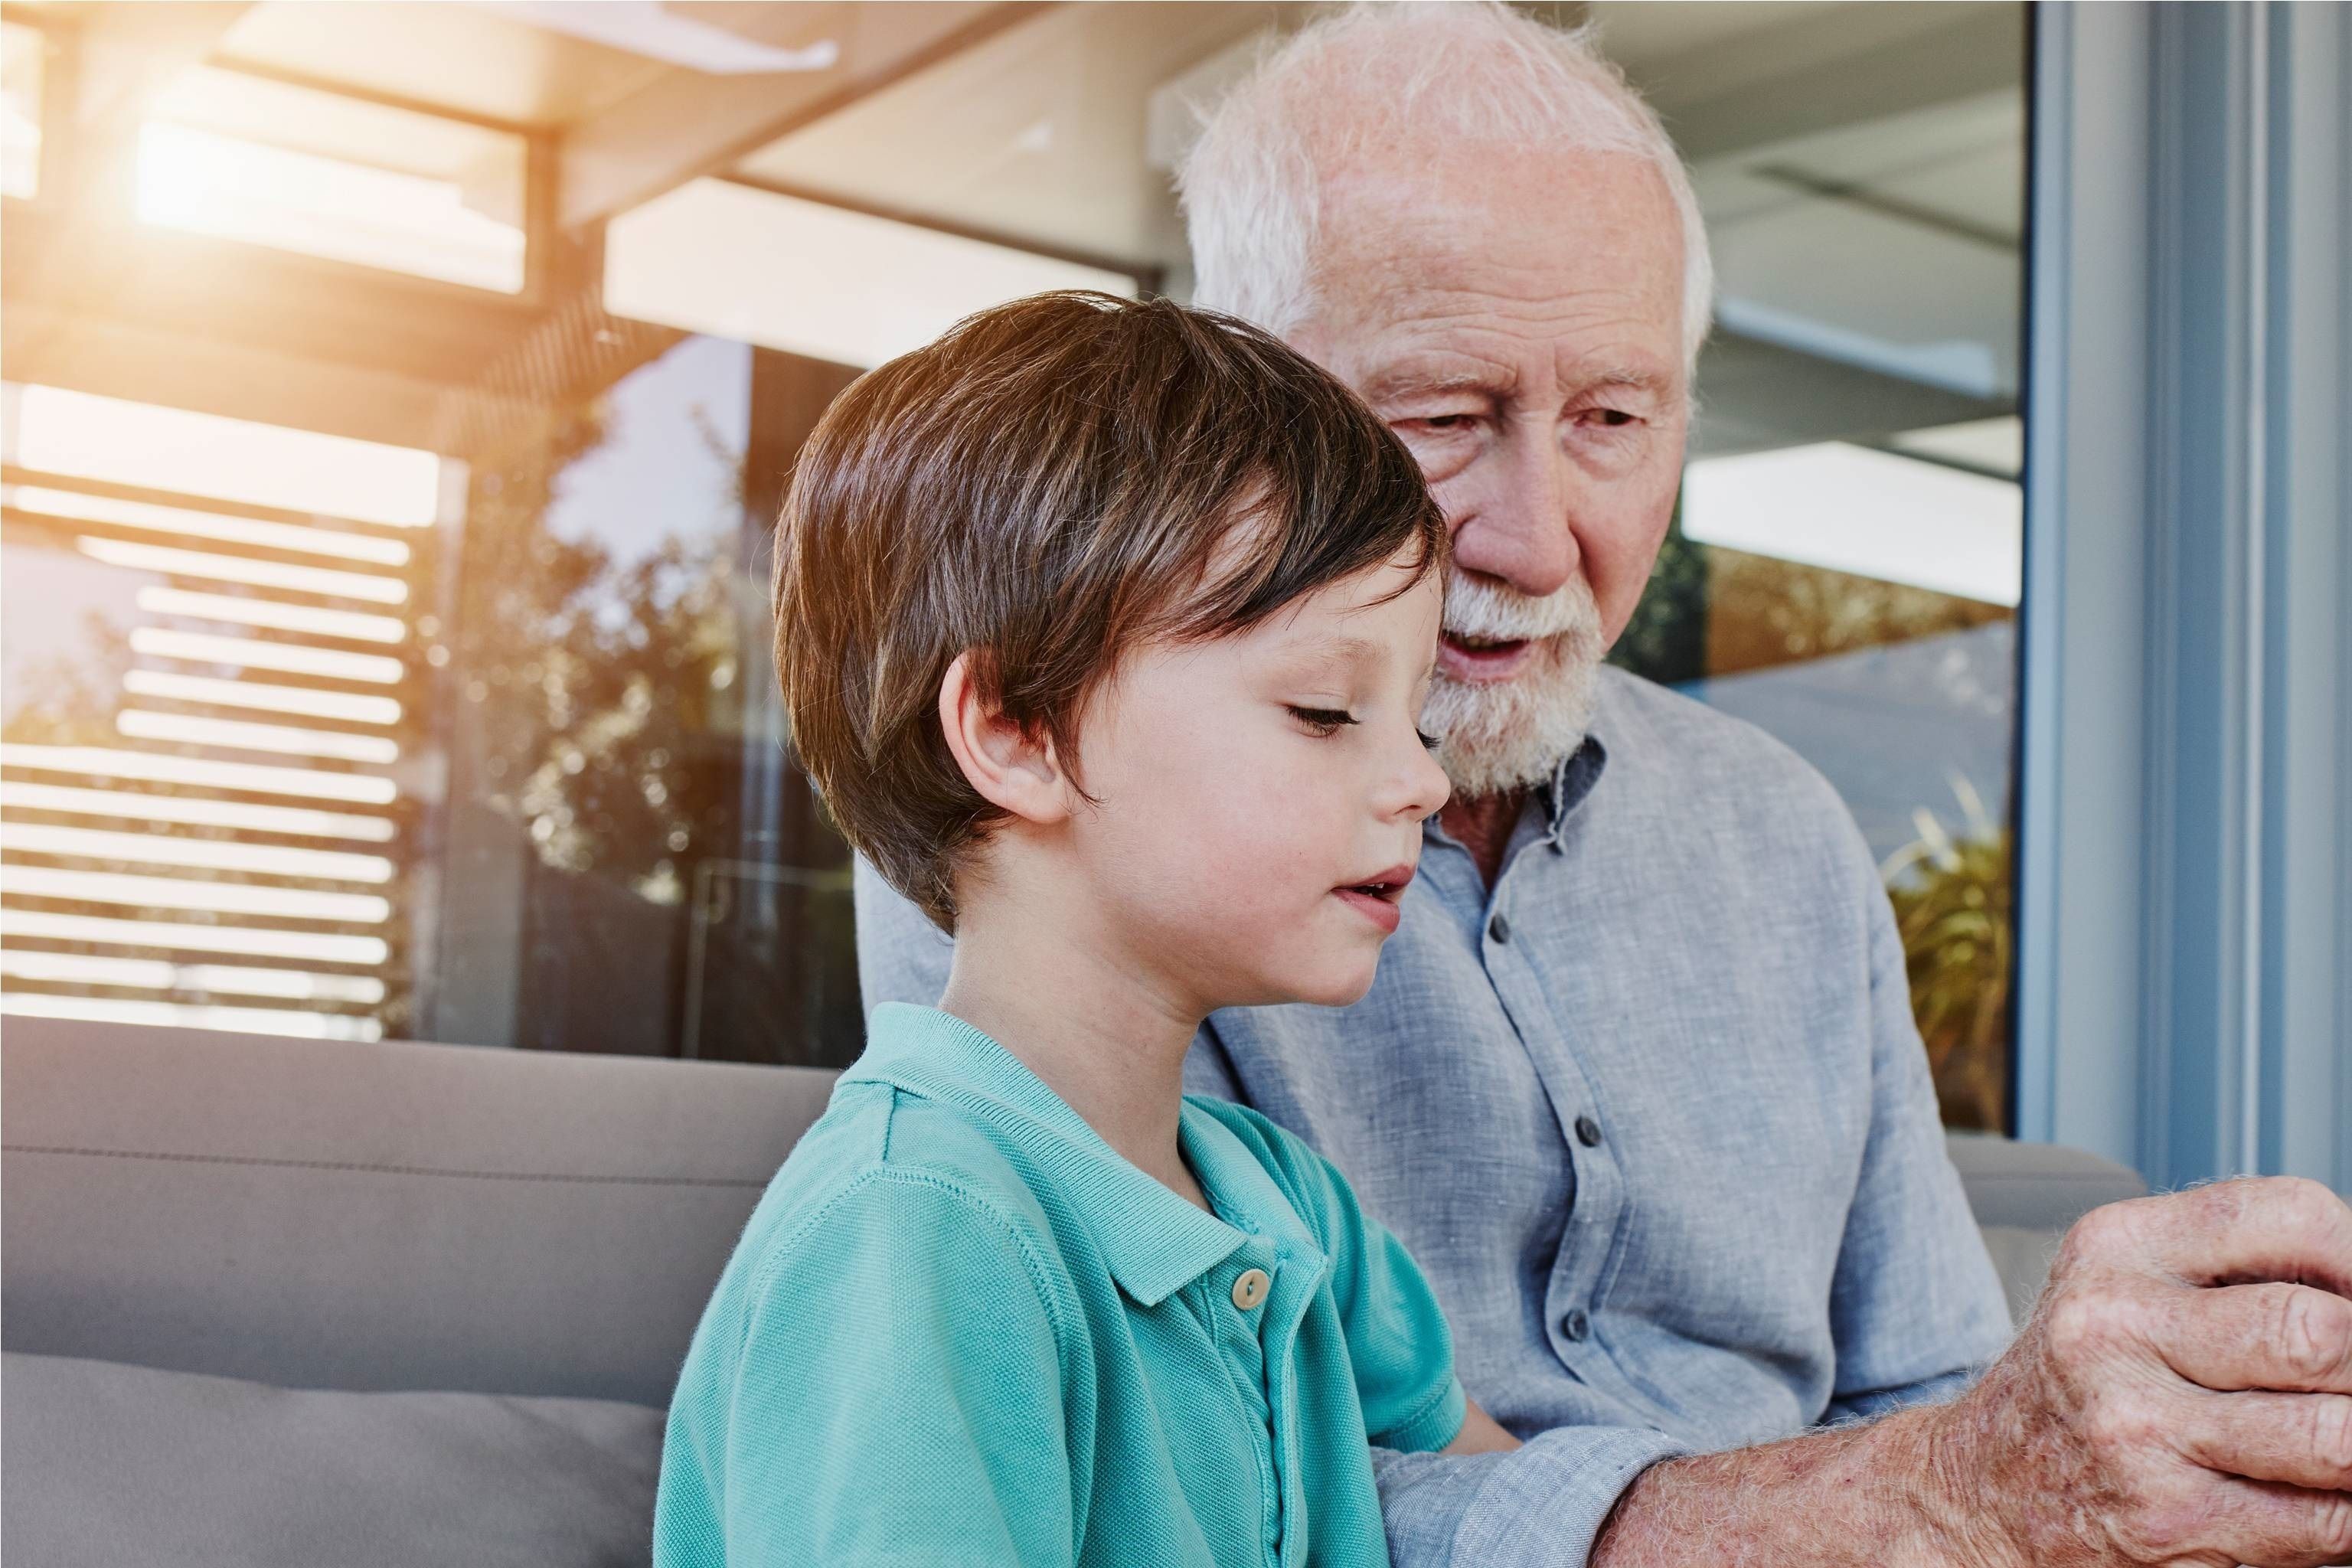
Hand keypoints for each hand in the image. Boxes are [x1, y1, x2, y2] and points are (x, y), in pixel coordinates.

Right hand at [1931, 1177, 2351, 1566]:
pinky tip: (2327, 1495)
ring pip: (2336, 1435)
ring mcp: (2138, 1426)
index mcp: (2116, 1247)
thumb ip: (2232, 1274)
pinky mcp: (2169, 1519)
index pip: (2291, 1217)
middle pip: (2318, 1330)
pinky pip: (2324, 1521)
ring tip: (2342, 1442)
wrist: (1975, 1493)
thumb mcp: (2124, 1292)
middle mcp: (2114, 1326)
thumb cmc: (2078, 1389)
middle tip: (2350, 1382)